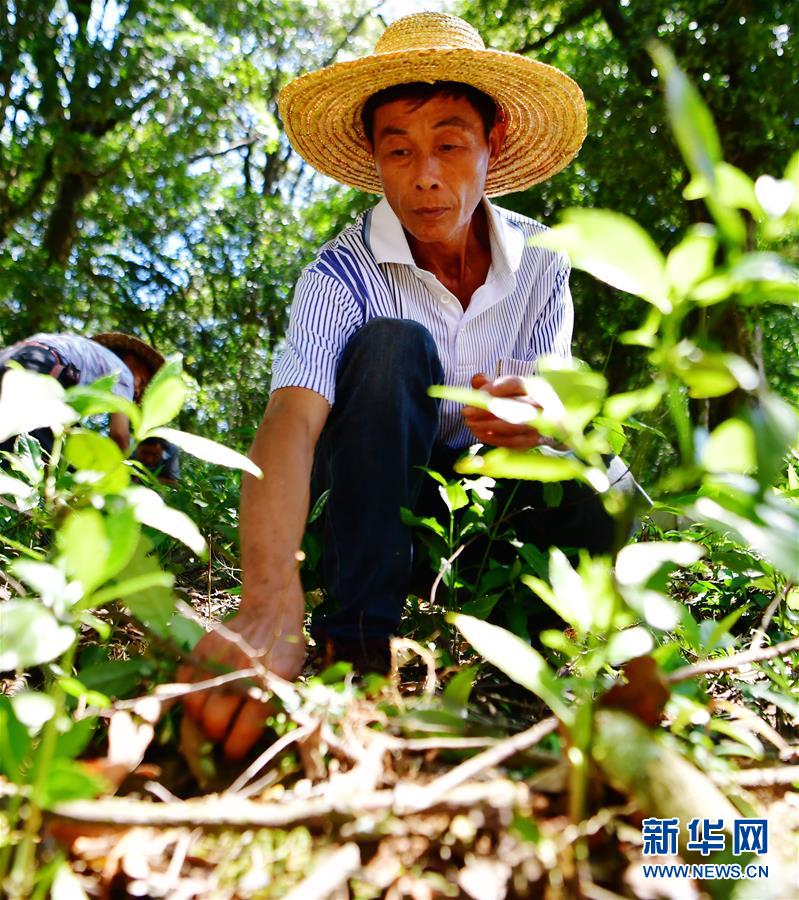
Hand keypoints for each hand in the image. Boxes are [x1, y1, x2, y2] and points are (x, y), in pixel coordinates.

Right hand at [177, 601, 304, 759]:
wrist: (270, 611)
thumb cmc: (284, 651)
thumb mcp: (291, 680)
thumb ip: (273, 709)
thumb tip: (249, 743)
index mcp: (267, 684)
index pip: (243, 730)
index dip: (235, 749)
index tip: (232, 754)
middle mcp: (239, 673)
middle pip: (213, 721)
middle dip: (215, 738)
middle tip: (219, 738)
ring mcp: (216, 660)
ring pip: (193, 705)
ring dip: (198, 720)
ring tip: (208, 720)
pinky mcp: (201, 649)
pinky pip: (182, 682)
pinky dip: (186, 695)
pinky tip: (199, 699)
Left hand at [462, 373, 544, 448]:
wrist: (529, 420)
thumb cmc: (510, 401)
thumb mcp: (499, 388)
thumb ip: (486, 382)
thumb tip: (477, 380)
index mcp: (532, 386)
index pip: (515, 384)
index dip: (495, 389)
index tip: (477, 394)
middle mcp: (540, 405)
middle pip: (513, 406)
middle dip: (485, 409)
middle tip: (466, 411)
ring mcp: (538, 424)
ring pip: (511, 426)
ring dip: (486, 425)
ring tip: (469, 423)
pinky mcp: (532, 440)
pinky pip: (511, 441)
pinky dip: (493, 438)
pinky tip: (479, 433)